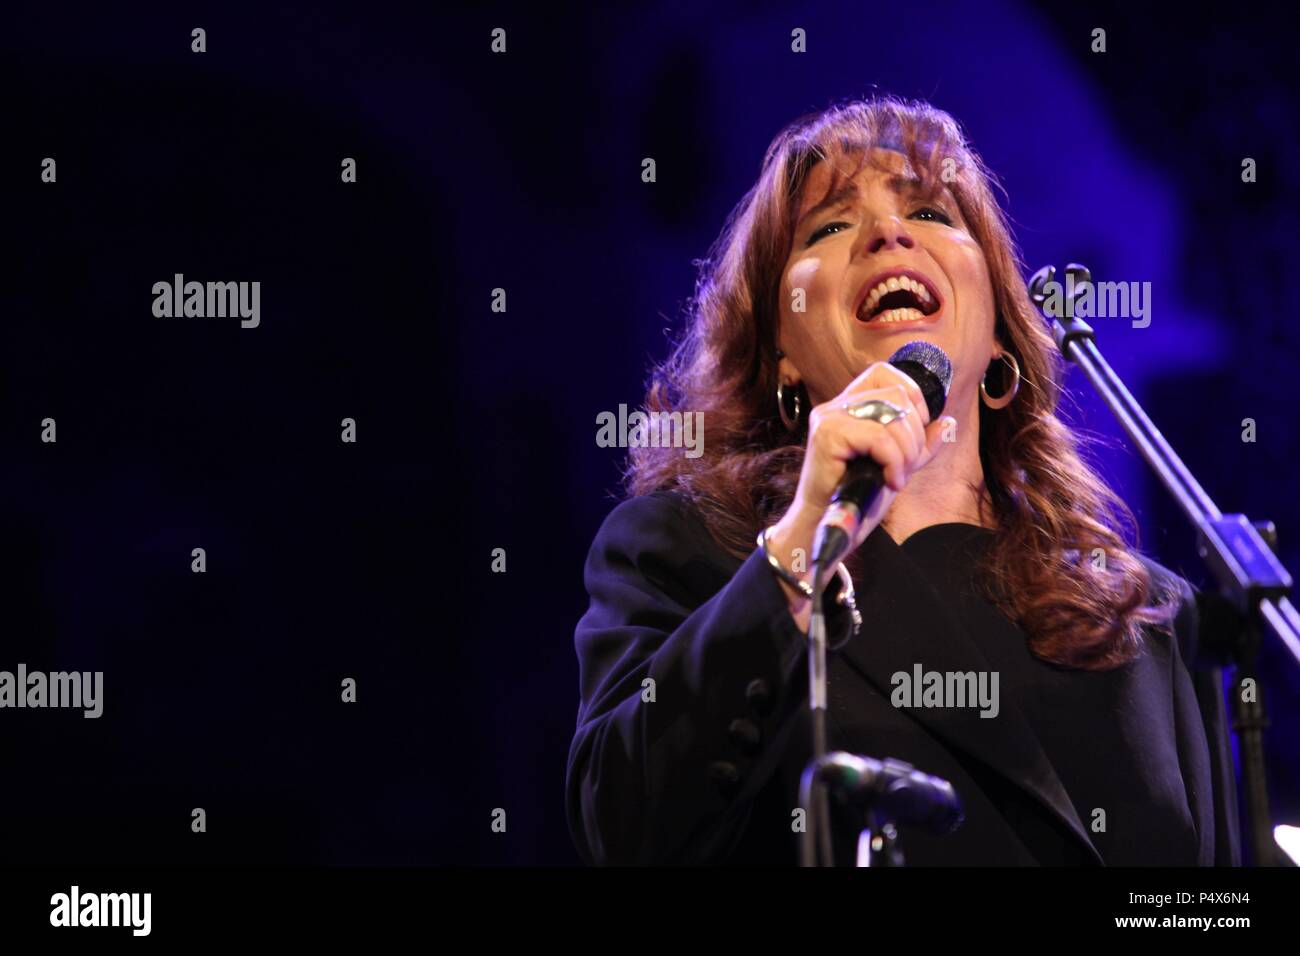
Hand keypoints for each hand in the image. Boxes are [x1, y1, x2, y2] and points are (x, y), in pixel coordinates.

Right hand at [765, 362, 955, 624]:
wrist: (825, 527)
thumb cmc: (856, 497)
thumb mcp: (896, 464)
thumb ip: (920, 444)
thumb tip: (948, 422)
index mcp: (848, 404)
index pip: (886, 373)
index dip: (912, 396)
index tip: (915, 433)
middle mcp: (835, 405)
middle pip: (896, 395)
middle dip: (914, 434)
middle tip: (906, 466)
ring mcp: (829, 417)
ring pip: (891, 414)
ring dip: (906, 450)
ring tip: (897, 476)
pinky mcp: (827, 435)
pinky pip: (879, 437)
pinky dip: (894, 462)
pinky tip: (890, 482)